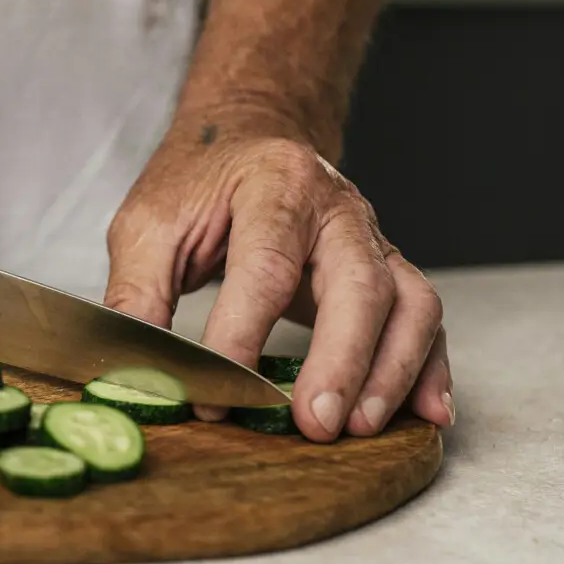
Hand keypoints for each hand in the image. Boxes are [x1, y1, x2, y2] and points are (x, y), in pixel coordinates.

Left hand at [103, 122, 452, 441]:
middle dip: (343, 360)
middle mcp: (338, 210)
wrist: (250, 137)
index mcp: (275, 184)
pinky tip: (428, 412)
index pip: (265, 265)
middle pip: (360, 283)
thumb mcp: (149, 224)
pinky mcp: (390, 272)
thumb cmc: (200, 183)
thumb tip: (134, 374)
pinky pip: (426, 320)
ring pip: (410, 303)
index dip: (241, 334)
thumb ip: (137, 294)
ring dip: (392, 371)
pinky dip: (430, 368)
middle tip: (315, 421)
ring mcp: (373, 241)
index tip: (214, 391)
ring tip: (361, 427)